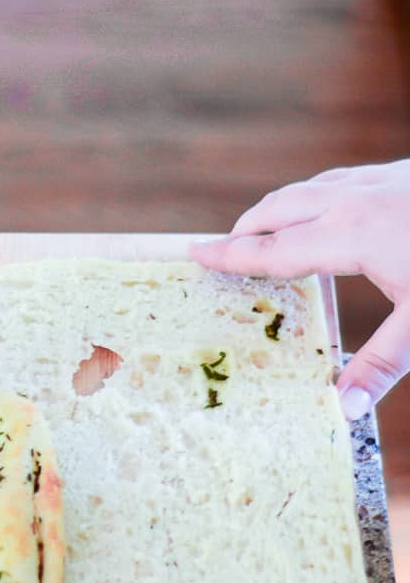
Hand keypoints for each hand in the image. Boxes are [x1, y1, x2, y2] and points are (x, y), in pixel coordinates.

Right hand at [189, 162, 409, 419]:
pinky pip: (338, 181)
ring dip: (278, 210)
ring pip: (308, 189)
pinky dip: (313, 197)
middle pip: (280, 209)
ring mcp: (378, 179)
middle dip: (246, 228)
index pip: (274, 249)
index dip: (232, 255)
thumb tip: (342, 411)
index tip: (194, 254)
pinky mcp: (400, 171)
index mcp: (349, 235)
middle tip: (222, 250)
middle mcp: (353, 200)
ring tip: (264, 232)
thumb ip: (383, 363)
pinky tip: (329, 211)